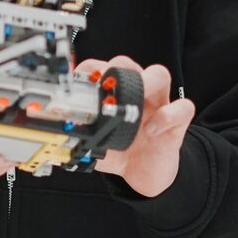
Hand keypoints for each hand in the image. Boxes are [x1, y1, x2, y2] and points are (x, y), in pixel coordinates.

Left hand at [74, 56, 193, 197]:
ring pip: (159, 74)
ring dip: (147, 81)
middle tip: (107, 86)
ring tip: (134, 101)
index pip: (103, 68)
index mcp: (114, 96)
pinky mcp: (177, 122)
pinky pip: (182, 108)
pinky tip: (152, 130)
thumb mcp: (96, 145)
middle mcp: (136, 93)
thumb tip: (56, 140)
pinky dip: (168, 115)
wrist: (144, 173)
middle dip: (117, 68)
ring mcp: (158, 104)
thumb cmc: (121, 152)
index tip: (80, 79)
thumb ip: (78, 140)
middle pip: (129, 64)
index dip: (92, 68)